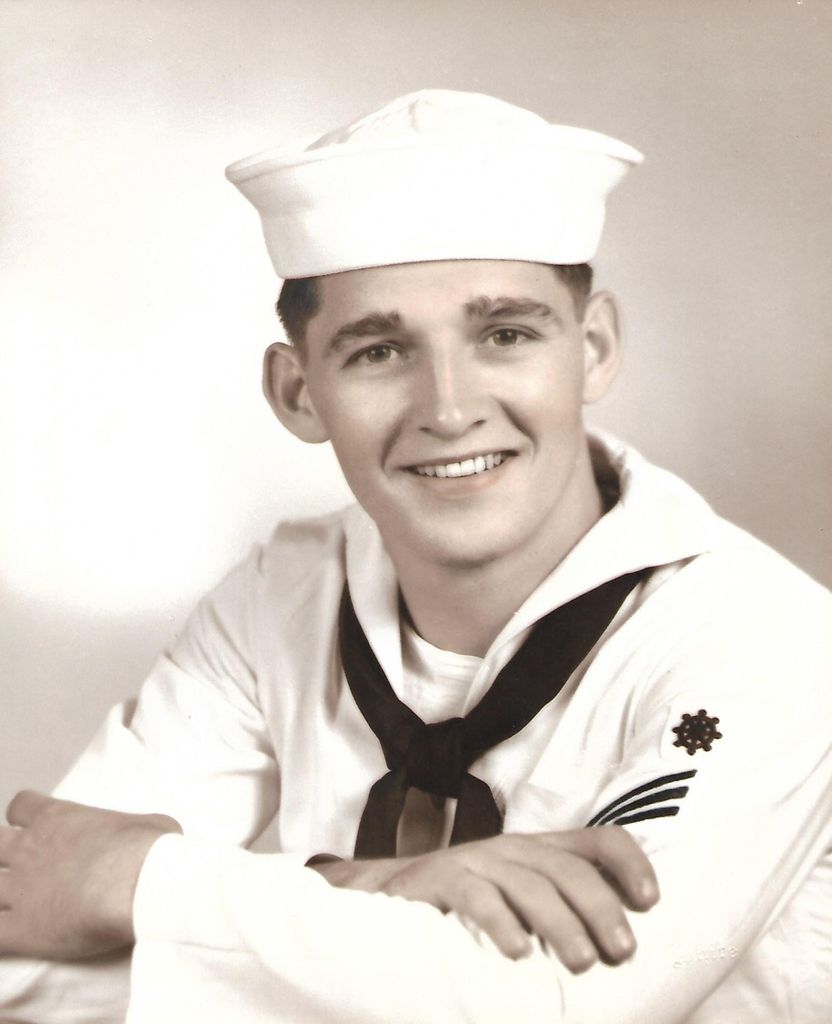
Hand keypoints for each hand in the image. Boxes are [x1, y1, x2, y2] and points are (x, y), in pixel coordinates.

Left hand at [0, 791, 180, 959]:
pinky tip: (11, 938)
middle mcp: (30, 849)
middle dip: (2, 853)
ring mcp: (20, 889)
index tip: (34, 829)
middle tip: (24, 868)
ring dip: (0, 894)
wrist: (140, 887)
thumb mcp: (151, 823)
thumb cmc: (150, 851)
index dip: (24, 818)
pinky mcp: (19, 929)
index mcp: (57, 818)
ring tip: (17, 904)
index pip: (21, 806)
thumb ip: (133, 829)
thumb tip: (146, 836)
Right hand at [313, 827, 657, 971]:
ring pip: (529, 883)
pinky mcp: (441, 879)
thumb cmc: (473, 909)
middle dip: (600, 907)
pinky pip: (475, 895)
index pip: (598, 839)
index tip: (650, 900)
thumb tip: (622, 953)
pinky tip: (518, 952)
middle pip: (568, 867)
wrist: (394, 895)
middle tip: (622, 950)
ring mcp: (477, 860)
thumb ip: (564, 912)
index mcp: (542, 852)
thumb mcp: (524, 902)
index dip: (629, 863)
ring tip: (582, 961)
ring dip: (560, 921)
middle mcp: (514, 850)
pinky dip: (500, 922)